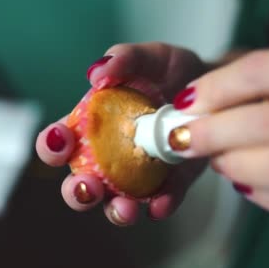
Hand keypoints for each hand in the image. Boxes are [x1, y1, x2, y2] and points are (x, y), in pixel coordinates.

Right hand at [36, 42, 206, 225]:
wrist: (216, 91)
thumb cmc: (174, 72)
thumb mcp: (153, 57)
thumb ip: (125, 58)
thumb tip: (97, 73)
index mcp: (94, 125)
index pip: (60, 141)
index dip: (52, 146)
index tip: (61, 141)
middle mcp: (110, 157)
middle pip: (81, 184)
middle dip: (77, 192)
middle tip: (87, 187)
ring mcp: (139, 176)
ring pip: (116, 204)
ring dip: (115, 210)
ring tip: (125, 208)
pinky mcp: (171, 185)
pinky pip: (160, 203)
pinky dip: (158, 207)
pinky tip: (160, 204)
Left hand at [174, 41, 268, 239]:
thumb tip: (214, 97)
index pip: (266, 71)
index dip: (214, 89)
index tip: (184, 103)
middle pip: (268, 124)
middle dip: (211, 134)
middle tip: (180, 139)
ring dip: (236, 167)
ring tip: (218, 162)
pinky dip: (267, 200)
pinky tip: (250, 187)